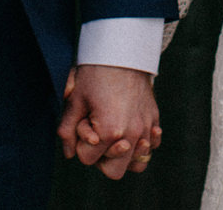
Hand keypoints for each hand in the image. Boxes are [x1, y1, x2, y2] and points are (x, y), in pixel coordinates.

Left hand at [57, 64, 161, 179]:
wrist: (123, 51)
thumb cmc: (96, 73)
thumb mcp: (76, 99)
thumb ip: (68, 130)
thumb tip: (68, 153)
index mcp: (109, 132)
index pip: (87, 160)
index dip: (81, 143)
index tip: (84, 121)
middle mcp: (131, 135)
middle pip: (114, 171)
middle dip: (102, 158)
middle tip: (97, 135)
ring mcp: (146, 129)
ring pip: (137, 164)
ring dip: (125, 157)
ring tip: (115, 138)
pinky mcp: (154, 120)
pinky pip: (152, 146)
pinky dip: (143, 144)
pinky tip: (132, 128)